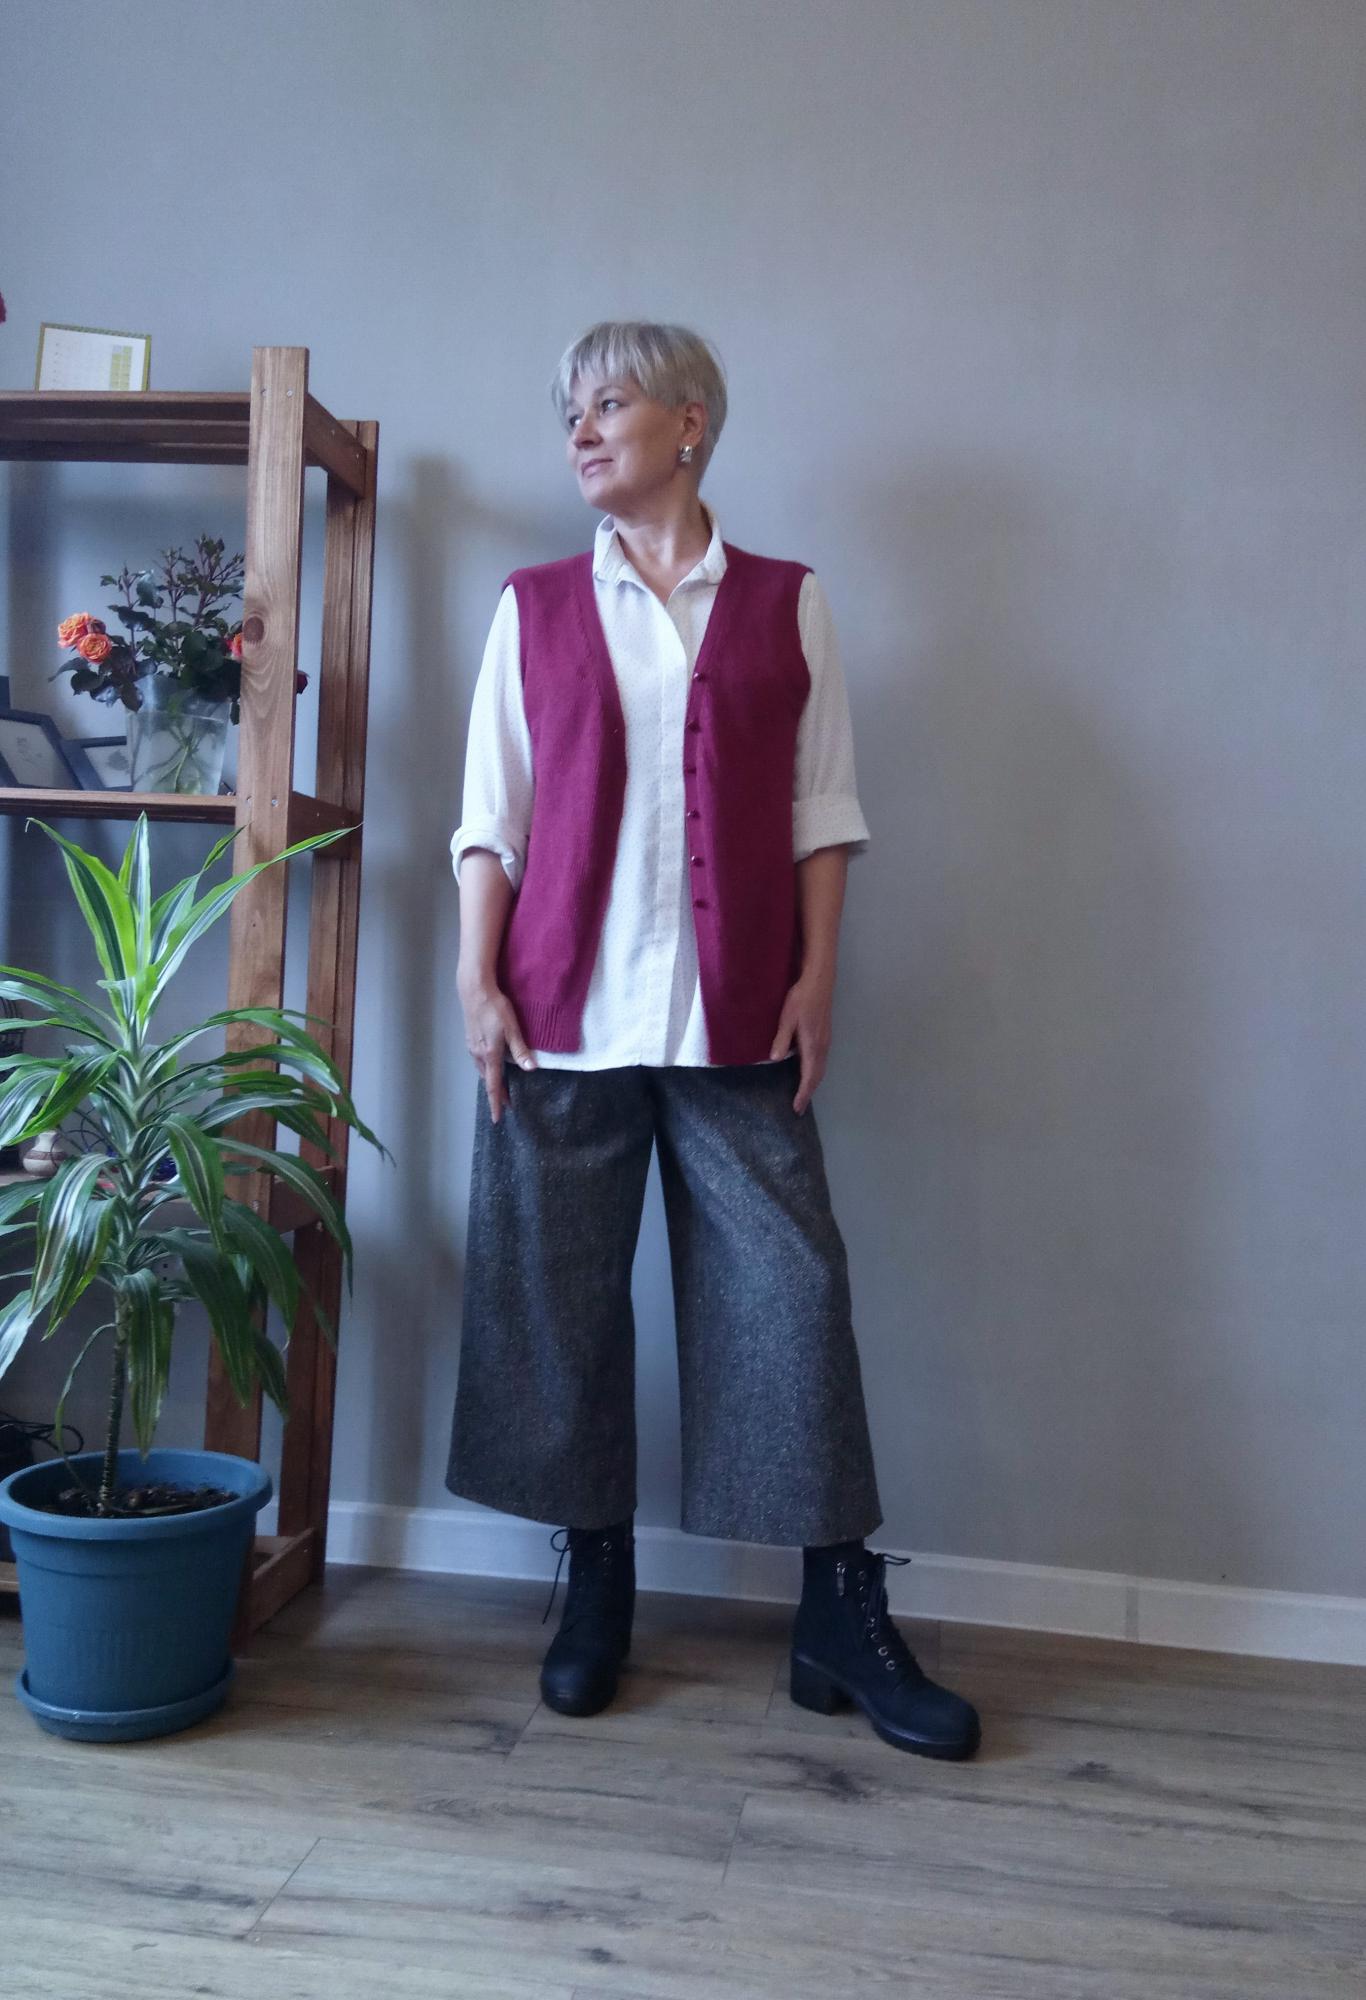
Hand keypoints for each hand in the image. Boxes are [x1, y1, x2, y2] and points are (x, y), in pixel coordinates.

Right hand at [459, 976, 535, 1123]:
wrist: (474, 990)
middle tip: (506, 1102)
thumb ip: (520, 1050)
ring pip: (482, 1069)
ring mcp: (472, 1046)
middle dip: (496, 1092)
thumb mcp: (512, 1028)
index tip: (497, 1118)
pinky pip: (479, 1059)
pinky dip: (487, 1067)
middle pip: (488, 1079)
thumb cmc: (495, 1008)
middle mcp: (478, 1054)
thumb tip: (531, 1069)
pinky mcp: (470, 1038)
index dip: (497, 1103)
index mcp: (490, 1054)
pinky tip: (492, 1062)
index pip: (494, 1086)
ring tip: (501, 1085)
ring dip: (491, 1079)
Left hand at [769, 966, 834, 1113]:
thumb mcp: (787, 1018)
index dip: (803, 1094)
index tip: (797, 1108)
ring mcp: (826, 1041)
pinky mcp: (825, 1035)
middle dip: (809, 1092)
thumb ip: (782, 1039)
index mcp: (813, 1046)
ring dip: (813, 1082)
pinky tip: (807, 1070)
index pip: (809, 1077)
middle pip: (818, 1076)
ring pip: (821, 1068)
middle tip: (799, 1107)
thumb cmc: (801, 998)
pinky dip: (815, 1072)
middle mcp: (822, 1047)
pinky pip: (821, 1060)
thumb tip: (775, 1059)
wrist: (819, 981)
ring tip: (803, 1093)